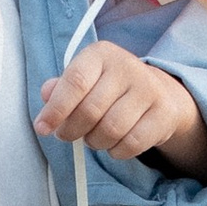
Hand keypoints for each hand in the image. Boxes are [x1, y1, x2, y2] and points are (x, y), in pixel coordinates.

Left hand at [35, 44, 206, 178]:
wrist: (157, 92)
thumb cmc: (110, 88)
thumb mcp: (84, 79)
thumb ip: (61, 88)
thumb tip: (46, 95)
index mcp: (101, 54)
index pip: (75, 82)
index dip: (56, 109)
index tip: (43, 128)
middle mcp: (127, 67)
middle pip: (90, 111)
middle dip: (72, 130)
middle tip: (67, 134)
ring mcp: (149, 89)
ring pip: (110, 130)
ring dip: (94, 142)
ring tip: (93, 137)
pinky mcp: (164, 113)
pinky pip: (131, 144)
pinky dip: (116, 151)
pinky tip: (113, 144)